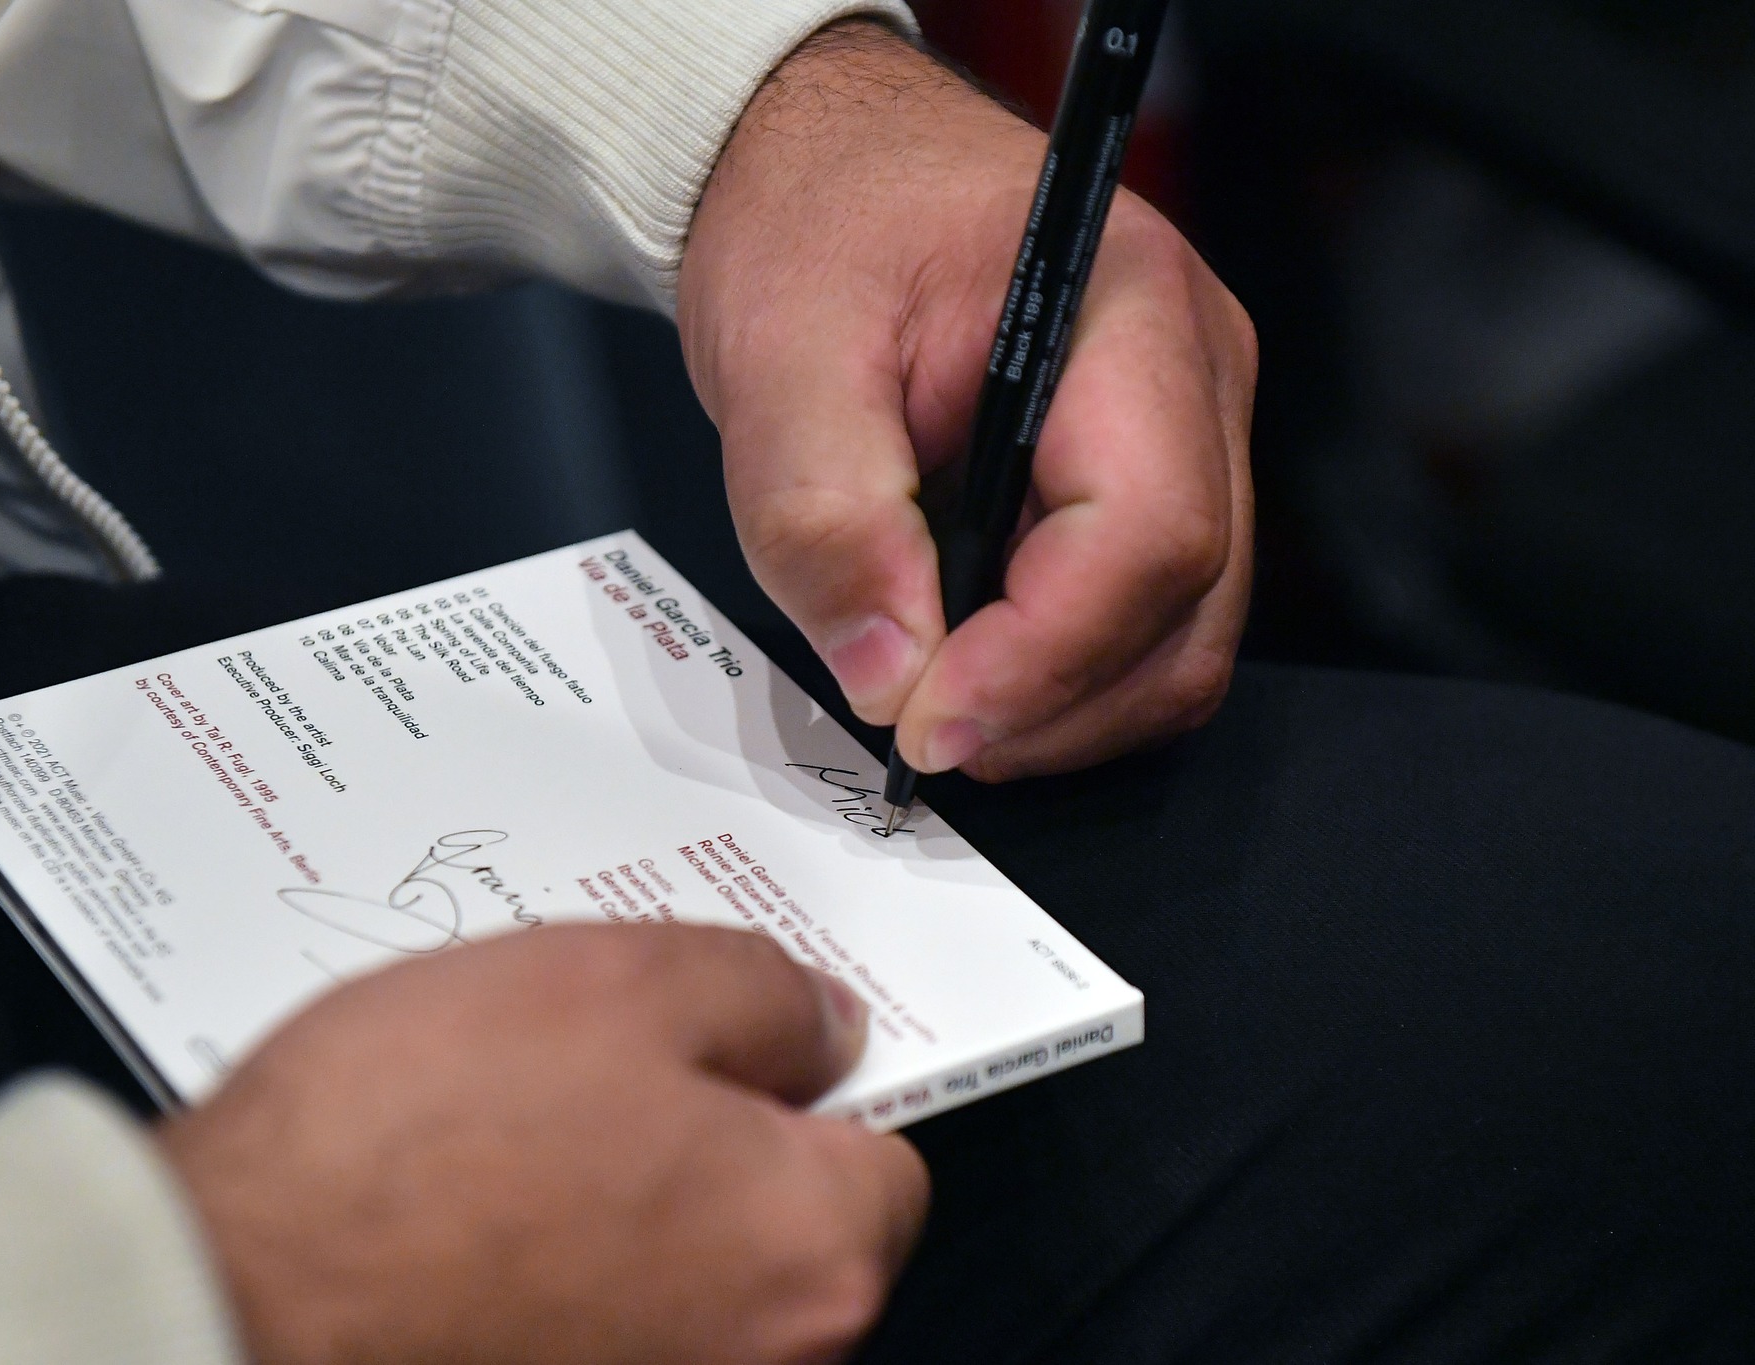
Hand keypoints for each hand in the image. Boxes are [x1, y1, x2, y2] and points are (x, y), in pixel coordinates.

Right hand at [157, 924, 927, 1364]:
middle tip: (597, 1062)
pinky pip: (601, 1323)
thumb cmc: (414, 1143)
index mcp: (809, 1252)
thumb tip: (820, 1024)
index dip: (811, 1082)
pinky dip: (559, 1270)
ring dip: (626, 1199)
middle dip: (712, 1138)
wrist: (230, 1290)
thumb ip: (762, 994)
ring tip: (510, 1127)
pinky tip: (472, 1207)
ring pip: (683, 1270)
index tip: (744, 1041)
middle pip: (785, 1222)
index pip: (888, 1156)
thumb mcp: (619, 980)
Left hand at [680, 22, 1256, 780]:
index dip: (1044, 658)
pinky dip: (1062, 676)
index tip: (925, 722)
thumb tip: (889, 674)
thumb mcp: (779, 358)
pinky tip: (971, 666)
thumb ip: (824, 516)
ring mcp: (1195, 432)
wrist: (835, 174)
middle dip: (1053, 704)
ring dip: (1061, 707)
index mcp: (1128, 311)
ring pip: (1183, 636)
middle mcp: (1197, 376)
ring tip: (936, 703)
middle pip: (1188, 607)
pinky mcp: (1157, 477)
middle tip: (917, 733)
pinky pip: (1149, 619)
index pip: (1148, 532)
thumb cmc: (821, 225)